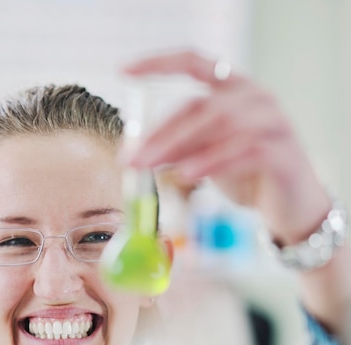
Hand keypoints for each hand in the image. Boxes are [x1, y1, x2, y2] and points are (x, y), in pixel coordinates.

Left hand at [123, 50, 329, 245]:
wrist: (290, 209)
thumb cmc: (248, 177)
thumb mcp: (207, 159)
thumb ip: (181, 148)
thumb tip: (138, 152)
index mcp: (234, 89)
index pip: (194, 63)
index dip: (159, 63)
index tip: (125, 71)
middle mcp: (255, 98)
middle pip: (201, 105)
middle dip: (162, 133)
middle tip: (133, 158)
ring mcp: (274, 122)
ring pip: (222, 124)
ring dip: (182, 147)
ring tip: (153, 167)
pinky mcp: (284, 152)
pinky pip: (245, 151)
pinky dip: (213, 162)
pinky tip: (188, 174)